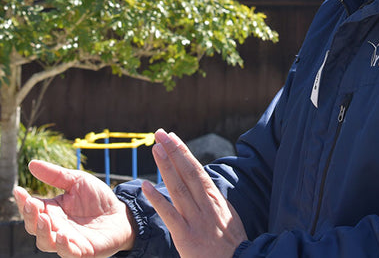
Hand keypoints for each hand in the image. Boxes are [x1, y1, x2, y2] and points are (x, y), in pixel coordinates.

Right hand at [14, 160, 134, 257]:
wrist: (122, 213)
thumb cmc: (97, 198)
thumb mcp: (77, 181)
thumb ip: (55, 175)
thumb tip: (31, 164)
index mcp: (52, 211)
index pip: (31, 208)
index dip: (23, 201)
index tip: (18, 190)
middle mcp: (56, 227)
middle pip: (34, 227)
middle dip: (29, 216)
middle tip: (30, 204)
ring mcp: (68, 241)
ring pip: (46, 242)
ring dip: (43, 232)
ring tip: (45, 218)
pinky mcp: (82, 251)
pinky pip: (68, 253)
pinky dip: (63, 246)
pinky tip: (62, 235)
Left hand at [143, 129, 247, 257]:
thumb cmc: (233, 245)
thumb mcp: (228, 217)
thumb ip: (214, 202)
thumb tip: (205, 186)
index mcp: (216, 200)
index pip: (197, 171)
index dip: (183, 153)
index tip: (173, 137)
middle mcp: (206, 206)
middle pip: (187, 173)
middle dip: (173, 151)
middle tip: (160, 133)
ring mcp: (196, 221)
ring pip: (178, 188)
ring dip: (166, 167)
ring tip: (155, 148)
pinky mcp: (186, 237)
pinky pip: (169, 215)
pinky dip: (157, 200)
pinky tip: (146, 186)